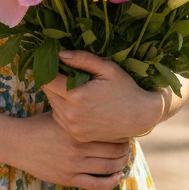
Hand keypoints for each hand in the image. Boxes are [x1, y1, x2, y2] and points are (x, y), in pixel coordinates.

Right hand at [15, 111, 132, 189]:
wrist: (16, 142)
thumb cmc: (39, 125)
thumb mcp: (60, 113)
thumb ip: (80, 113)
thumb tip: (100, 103)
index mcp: (78, 129)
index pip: (112, 133)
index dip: (123, 133)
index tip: (125, 131)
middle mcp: (78, 147)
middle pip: (115, 152)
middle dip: (126, 149)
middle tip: (128, 146)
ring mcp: (73, 165)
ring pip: (110, 168)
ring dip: (122, 165)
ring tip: (124, 159)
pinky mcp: (67, 179)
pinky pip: (97, 185)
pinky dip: (111, 182)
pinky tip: (117, 176)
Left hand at [42, 49, 163, 143]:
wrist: (141, 116)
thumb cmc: (125, 88)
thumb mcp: (107, 68)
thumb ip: (82, 59)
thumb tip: (59, 53)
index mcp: (77, 96)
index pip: (47, 79)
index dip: (47, 68)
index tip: (52, 61)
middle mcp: (71, 115)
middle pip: (47, 92)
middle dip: (52, 81)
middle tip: (63, 72)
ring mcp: (73, 127)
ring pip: (52, 105)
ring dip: (57, 95)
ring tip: (72, 87)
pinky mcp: (76, 135)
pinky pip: (60, 117)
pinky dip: (63, 108)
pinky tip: (77, 102)